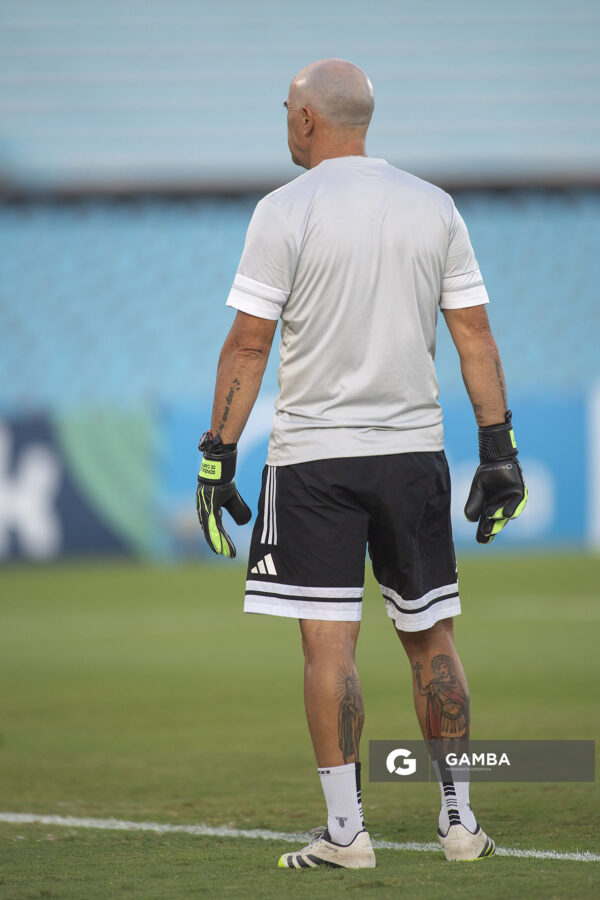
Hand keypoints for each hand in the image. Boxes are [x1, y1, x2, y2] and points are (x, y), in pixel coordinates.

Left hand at [196, 432, 251, 557]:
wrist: (220, 467)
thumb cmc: (224, 481)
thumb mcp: (232, 498)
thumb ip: (237, 510)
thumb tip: (244, 521)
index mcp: (210, 510)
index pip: (215, 528)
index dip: (220, 539)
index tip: (225, 550)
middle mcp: (204, 511)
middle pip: (211, 531)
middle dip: (218, 544)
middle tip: (225, 555)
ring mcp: (204, 508)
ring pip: (210, 530)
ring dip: (216, 542)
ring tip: (221, 553)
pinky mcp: (207, 505)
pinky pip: (210, 524)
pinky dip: (214, 534)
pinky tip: (217, 541)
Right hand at [465, 412, 527, 543]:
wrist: (495, 459)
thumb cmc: (486, 474)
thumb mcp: (477, 489)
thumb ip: (474, 503)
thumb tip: (470, 520)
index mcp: (488, 508)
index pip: (486, 523)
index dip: (484, 533)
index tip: (481, 540)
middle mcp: (500, 508)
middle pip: (497, 522)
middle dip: (491, 528)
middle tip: (486, 532)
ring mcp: (510, 502)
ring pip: (506, 514)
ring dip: (499, 518)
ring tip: (492, 519)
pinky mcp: (519, 494)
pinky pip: (517, 504)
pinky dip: (513, 509)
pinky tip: (507, 514)